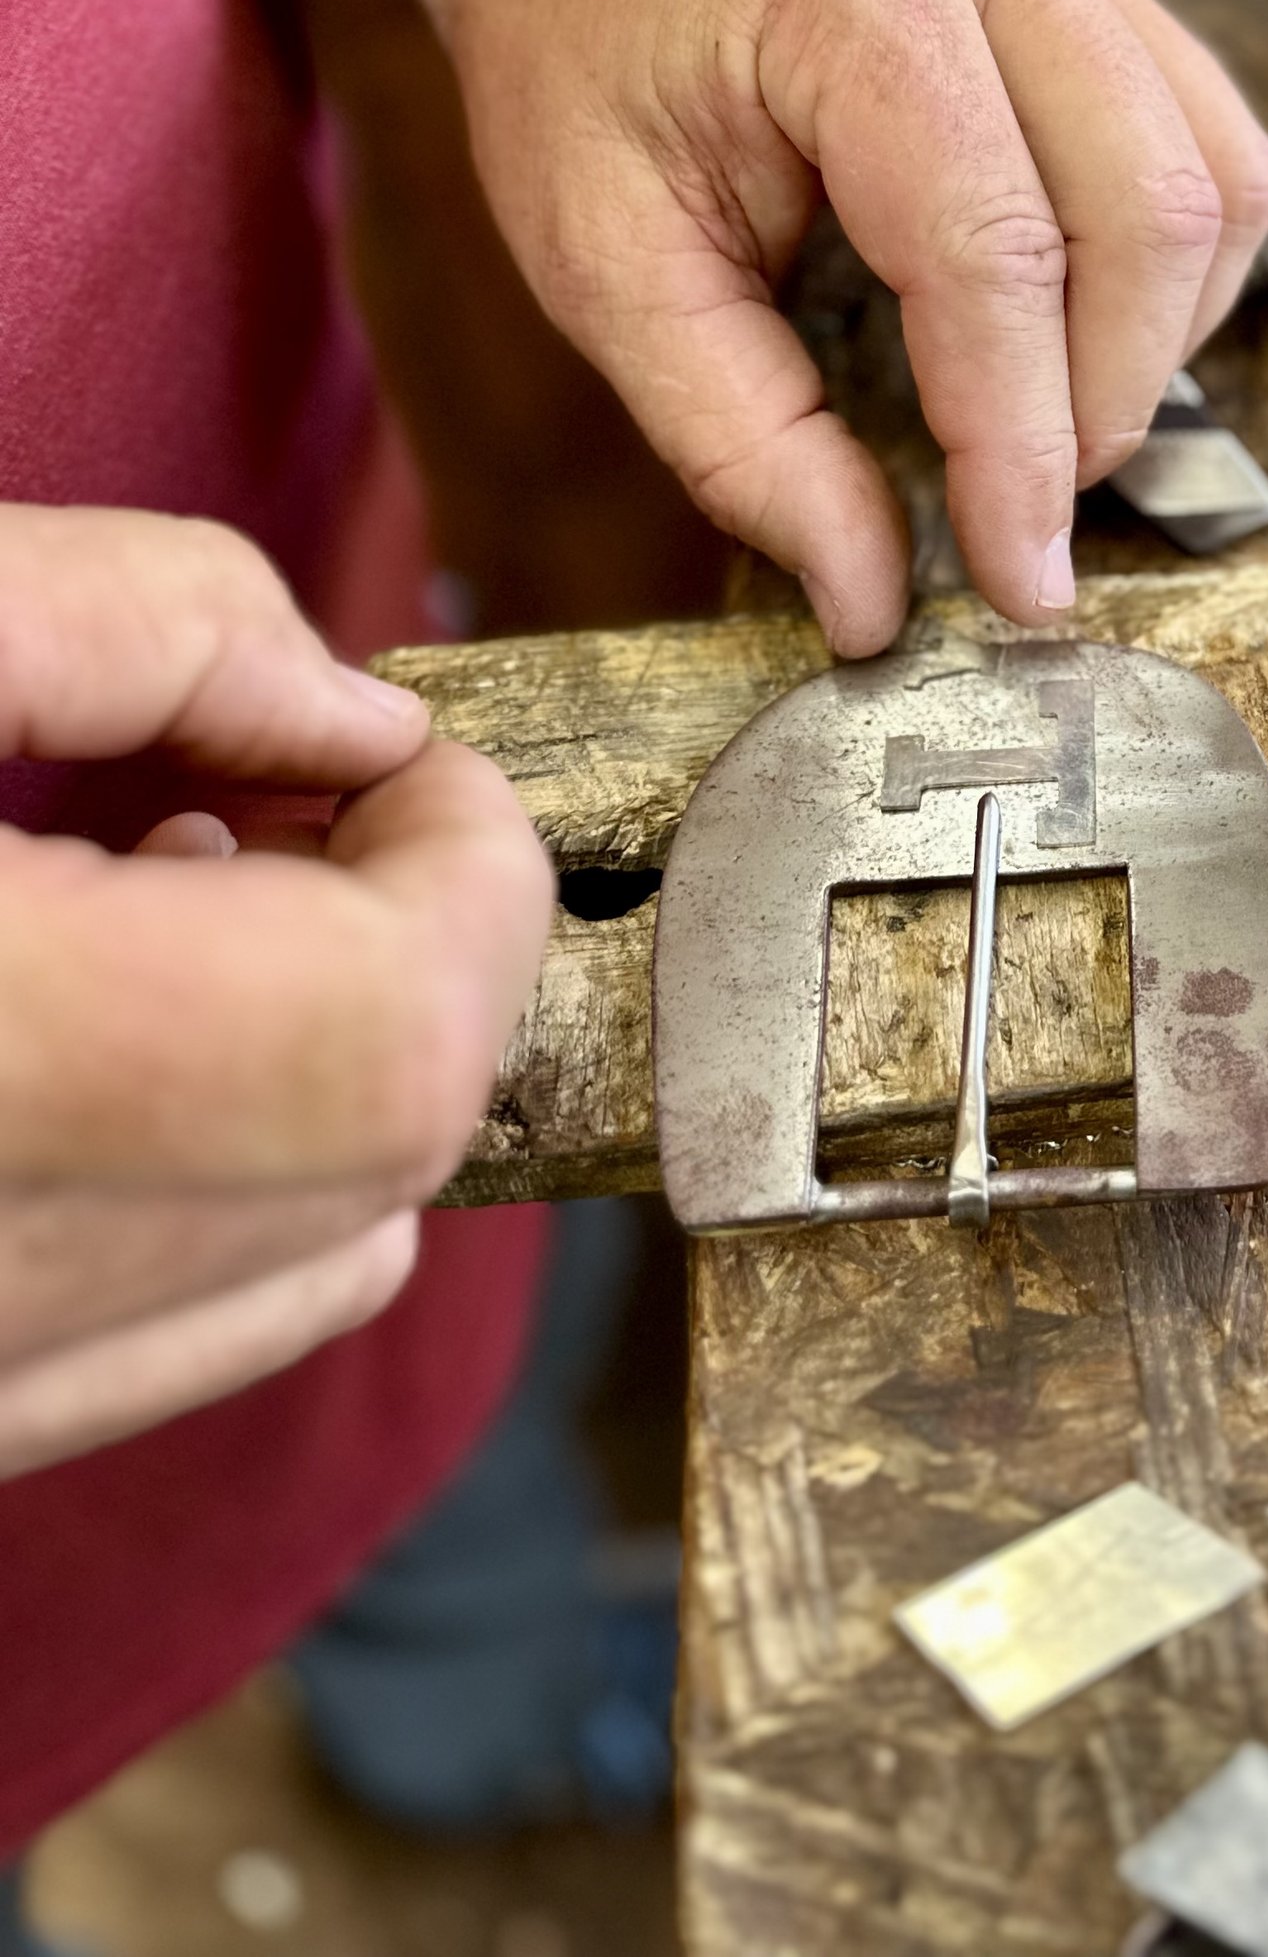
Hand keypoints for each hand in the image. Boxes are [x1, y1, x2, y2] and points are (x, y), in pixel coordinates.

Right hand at [0, 509, 550, 1479]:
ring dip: (321, 1058)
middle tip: (272, 807)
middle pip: (375, 1157)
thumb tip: (357, 711)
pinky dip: (225, 1182)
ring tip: (152, 898)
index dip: (467, 870)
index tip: (393, 755)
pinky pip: (168, 1337)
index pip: (396, 1041)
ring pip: (296, 1267)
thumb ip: (138, 625)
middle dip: (409, 942)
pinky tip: (104, 1029)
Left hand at [444, 0, 1267, 651]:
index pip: (992, 247)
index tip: (1018, 577)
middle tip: (1028, 515)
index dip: (1021, 440)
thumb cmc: (581, 70)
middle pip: (1149, 207)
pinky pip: (1216, 144)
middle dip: (1106, 401)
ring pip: (1218, 177)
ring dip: (1160, 340)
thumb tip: (871, 599)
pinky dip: (1177, 271)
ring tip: (1050, 422)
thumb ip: (743, 441)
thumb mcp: (604, 270)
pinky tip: (1083, 329)